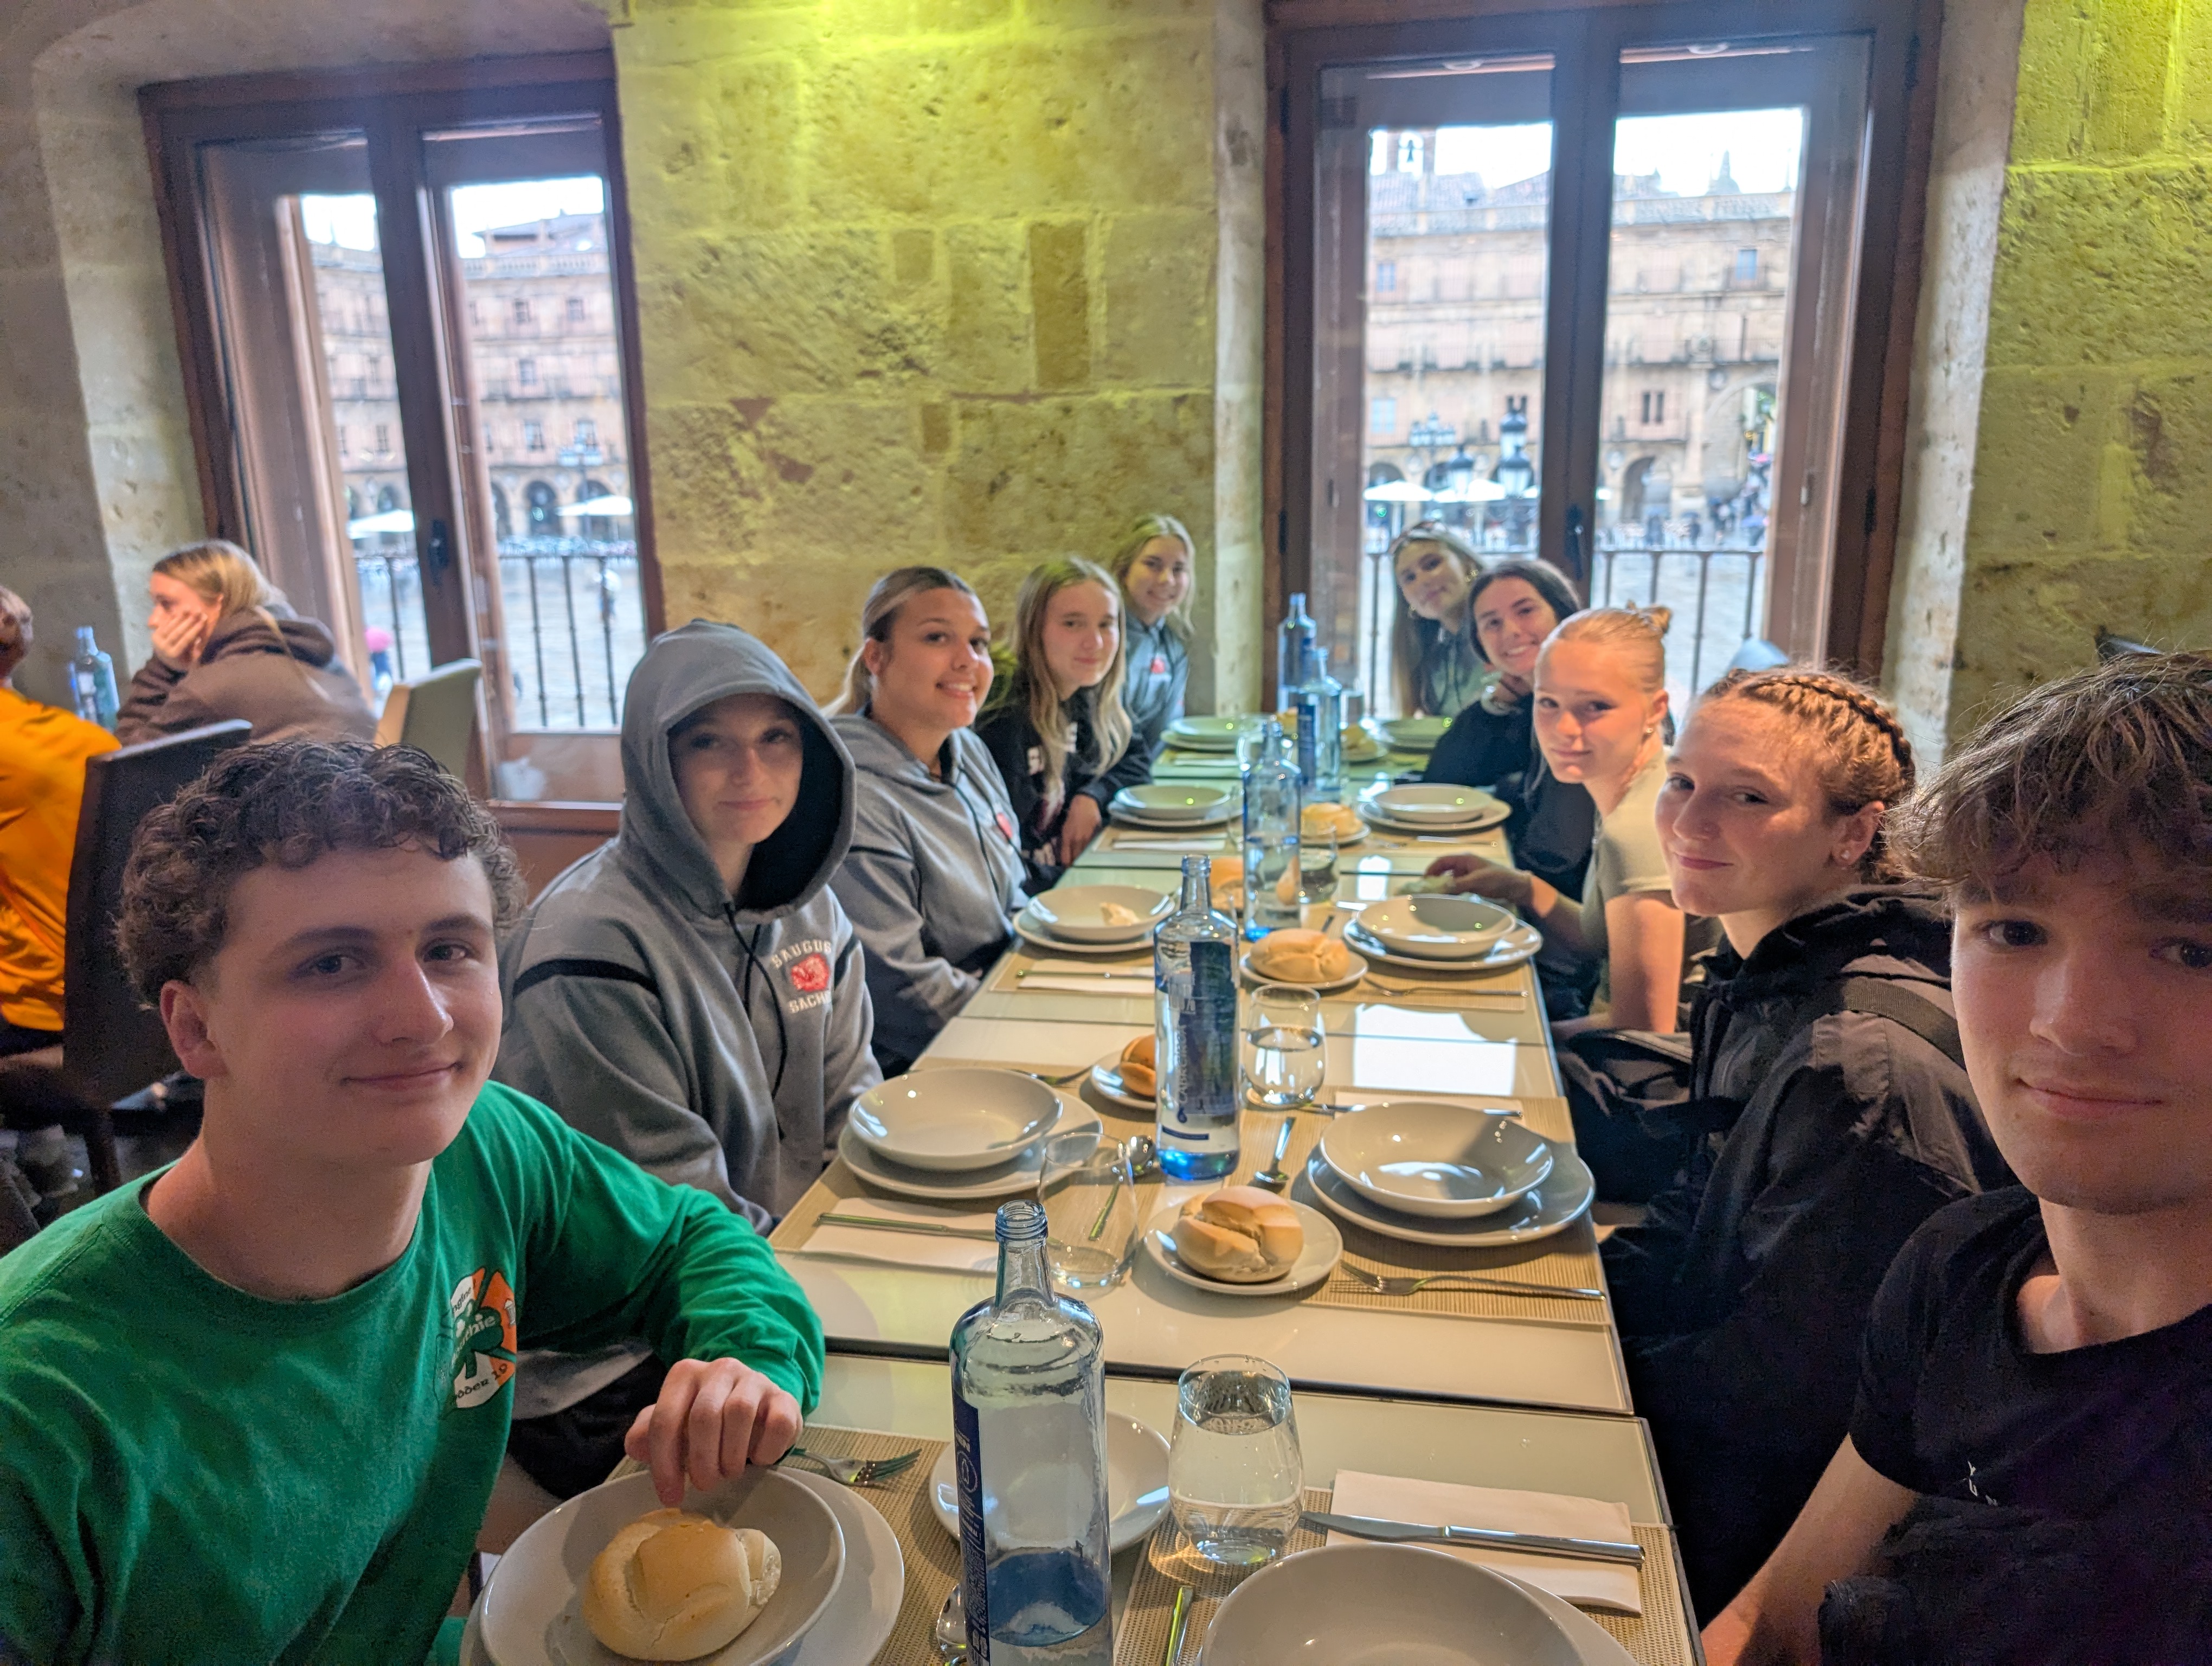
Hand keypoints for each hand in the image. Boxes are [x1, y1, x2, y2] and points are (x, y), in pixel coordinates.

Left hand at [151, 606, 211, 665]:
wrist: (165, 664)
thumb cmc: (183, 662)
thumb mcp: (191, 661)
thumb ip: (194, 651)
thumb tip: (198, 639)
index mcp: (174, 654)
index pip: (186, 639)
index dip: (195, 629)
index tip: (204, 620)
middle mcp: (163, 647)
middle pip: (177, 631)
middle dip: (189, 621)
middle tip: (198, 611)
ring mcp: (157, 640)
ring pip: (170, 626)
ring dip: (180, 616)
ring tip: (189, 607)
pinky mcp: (154, 635)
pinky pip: (163, 624)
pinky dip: (171, 617)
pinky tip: (179, 611)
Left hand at [625, 1357, 803, 1506]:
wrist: (756, 1407)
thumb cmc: (708, 1421)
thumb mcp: (675, 1425)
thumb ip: (649, 1433)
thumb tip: (637, 1446)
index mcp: (685, 1375)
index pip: (665, 1418)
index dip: (665, 1463)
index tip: (671, 1496)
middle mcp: (720, 1370)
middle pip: (704, 1416)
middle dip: (701, 1460)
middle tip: (705, 1484)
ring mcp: (755, 1380)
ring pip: (740, 1413)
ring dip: (732, 1455)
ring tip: (729, 1471)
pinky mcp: (784, 1397)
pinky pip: (778, 1423)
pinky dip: (766, 1450)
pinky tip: (759, 1458)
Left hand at [1058, 793, 1104, 864]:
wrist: (1085, 803)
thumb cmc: (1073, 815)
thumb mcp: (1065, 829)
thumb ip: (1066, 842)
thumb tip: (1067, 856)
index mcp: (1067, 837)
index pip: (1066, 858)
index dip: (1067, 866)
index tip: (1068, 870)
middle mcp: (1077, 839)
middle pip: (1077, 859)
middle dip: (1076, 866)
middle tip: (1077, 871)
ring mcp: (1088, 837)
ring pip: (1086, 855)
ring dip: (1085, 862)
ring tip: (1086, 867)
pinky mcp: (1097, 834)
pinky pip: (1095, 848)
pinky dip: (1094, 853)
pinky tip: (1094, 856)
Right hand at [1422, 852, 1526, 904]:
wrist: (1517, 887)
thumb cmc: (1498, 879)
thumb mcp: (1478, 881)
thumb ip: (1458, 884)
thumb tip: (1439, 889)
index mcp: (1465, 859)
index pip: (1442, 861)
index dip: (1431, 869)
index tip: (1423, 882)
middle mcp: (1465, 865)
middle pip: (1444, 870)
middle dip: (1435, 879)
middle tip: (1427, 892)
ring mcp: (1469, 875)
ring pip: (1450, 879)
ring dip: (1443, 887)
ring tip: (1435, 897)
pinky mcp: (1473, 884)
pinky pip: (1458, 887)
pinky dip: (1451, 892)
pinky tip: (1449, 900)